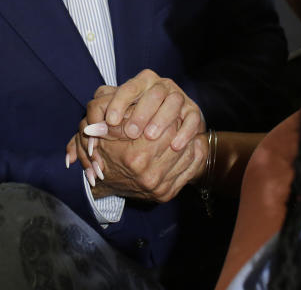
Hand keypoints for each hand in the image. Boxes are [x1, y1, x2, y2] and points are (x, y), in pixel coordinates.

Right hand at [69, 118, 206, 202]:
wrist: (106, 182)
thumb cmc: (107, 152)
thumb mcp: (105, 132)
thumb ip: (116, 118)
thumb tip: (126, 107)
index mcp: (135, 156)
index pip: (167, 128)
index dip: (168, 116)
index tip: (167, 109)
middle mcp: (149, 175)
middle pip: (178, 141)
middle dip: (178, 126)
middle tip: (177, 117)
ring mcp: (159, 187)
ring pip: (187, 154)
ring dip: (188, 139)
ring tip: (183, 128)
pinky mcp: (167, 194)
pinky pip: (191, 169)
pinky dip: (194, 154)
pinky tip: (192, 143)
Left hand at [87, 69, 204, 150]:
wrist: (172, 129)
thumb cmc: (137, 127)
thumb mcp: (115, 125)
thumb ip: (96, 133)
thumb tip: (74, 149)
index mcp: (140, 83)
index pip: (128, 87)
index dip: (118, 102)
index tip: (109, 121)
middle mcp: (160, 86)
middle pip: (152, 92)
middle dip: (140, 112)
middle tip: (131, 132)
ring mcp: (179, 97)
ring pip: (172, 101)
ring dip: (161, 119)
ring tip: (151, 137)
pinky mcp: (194, 111)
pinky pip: (191, 118)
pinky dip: (184, 131)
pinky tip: (175, 146)